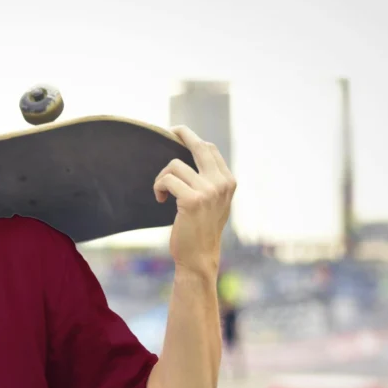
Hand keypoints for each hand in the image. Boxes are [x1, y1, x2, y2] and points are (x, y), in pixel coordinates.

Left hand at [153, 125, 236, 276]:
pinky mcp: (192, 200)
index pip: (210, 149)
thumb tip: (195, 156)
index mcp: (228, 181)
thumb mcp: (214, 203)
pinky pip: (167, 180)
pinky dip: (159, 187)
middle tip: (171, 130)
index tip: (179, 135)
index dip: (192, 139)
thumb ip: (211, 182)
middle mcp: (222, 183)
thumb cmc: (201, 230)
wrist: (199, 257)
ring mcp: (209, 190)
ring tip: (162, 192)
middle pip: (199, 146)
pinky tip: (160, 200)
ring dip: (162, 177)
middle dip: (183, 134)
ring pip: (175, 165)